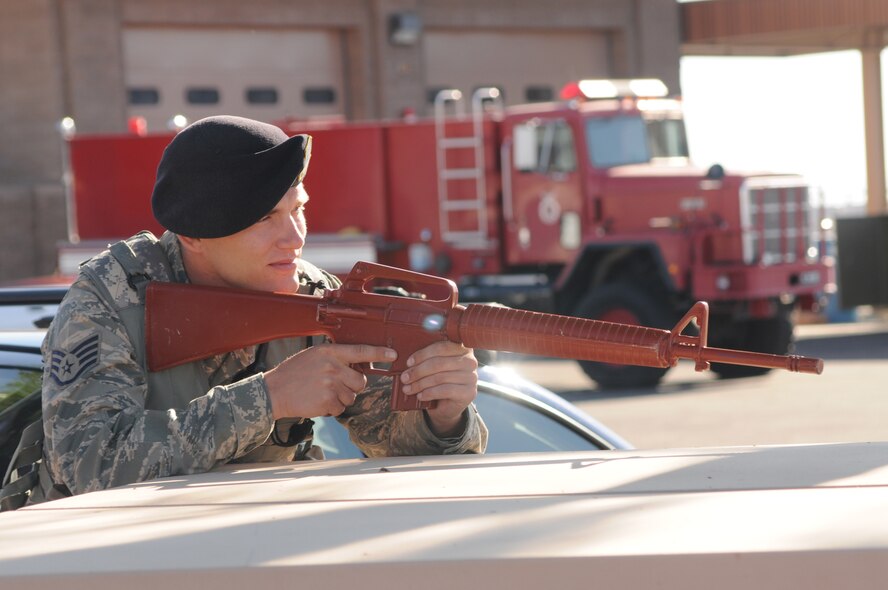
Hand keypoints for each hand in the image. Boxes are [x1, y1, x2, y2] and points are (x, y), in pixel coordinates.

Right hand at [264, 343, 396, 418]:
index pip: (361, 351)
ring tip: (321, 392)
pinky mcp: (327, 401)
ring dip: (340, 398)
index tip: (393, 355)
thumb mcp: (314, 355)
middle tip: (335, 385)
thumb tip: (356, 365)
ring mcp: (331, 384)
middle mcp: (333, 367)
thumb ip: (334, 358)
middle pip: (360, 381)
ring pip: (351, 396)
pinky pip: (340, 408)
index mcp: (330, 352)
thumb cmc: (293, 373)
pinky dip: (332, 408)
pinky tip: (317, 401)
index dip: (380, 353)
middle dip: (352, 386)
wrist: (274, 391)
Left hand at [399, 341, 477, 436]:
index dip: (423, 354)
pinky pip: (445, 390)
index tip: (409, 362)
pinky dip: (429, 393)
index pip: (442, 347)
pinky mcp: (469, 393)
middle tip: (405, 377)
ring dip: (420, 384)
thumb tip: (409, 360)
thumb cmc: (439, 381)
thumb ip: (426, 358)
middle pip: (440, 363)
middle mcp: (470, 361)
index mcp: (462, 348)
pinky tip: (420, 396)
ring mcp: (472, 377)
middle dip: (418, 371)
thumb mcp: (433, 366)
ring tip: (408, 388)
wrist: (448, 405)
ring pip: (440, 377)